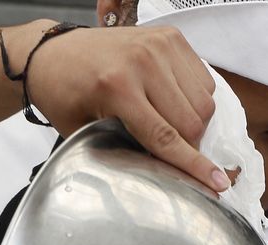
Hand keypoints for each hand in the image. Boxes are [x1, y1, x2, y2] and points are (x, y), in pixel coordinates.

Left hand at [22, 24, 228, 192]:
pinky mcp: (170, 36)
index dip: (193, 165)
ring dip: (194, 123)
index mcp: (118, 88)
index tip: (216, 184)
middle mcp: (144, 62)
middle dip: (190, 147)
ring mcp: (160, 45)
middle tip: (173, 154)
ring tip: (168, 125)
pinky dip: (195, 98)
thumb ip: (122, 150)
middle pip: (192, 121)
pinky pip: (203, 79)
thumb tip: (165, 173)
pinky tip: (171, 102)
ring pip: (204, 101)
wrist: (52, 53)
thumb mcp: (82, 132)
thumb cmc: (63, 95)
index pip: (166, 137)